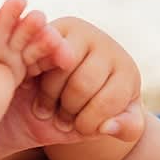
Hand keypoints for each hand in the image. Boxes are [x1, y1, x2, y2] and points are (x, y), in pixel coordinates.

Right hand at [28, 17, 144, 142]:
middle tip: (61, 122)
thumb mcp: (117, 124)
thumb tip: (107, 126)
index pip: (106, 101)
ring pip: (59, 68)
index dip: (89, 123)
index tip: (81, 130)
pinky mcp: (53, 29)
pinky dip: (34, 77)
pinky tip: (33, 91)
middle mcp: (106, 46)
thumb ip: (126, 130)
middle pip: (81, 85)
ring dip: (49, 98)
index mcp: (126, 71)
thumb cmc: (98, 110)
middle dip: (68, 111)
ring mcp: (78, 33)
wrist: (73, 88)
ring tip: (48, 111)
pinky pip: (40, 54)